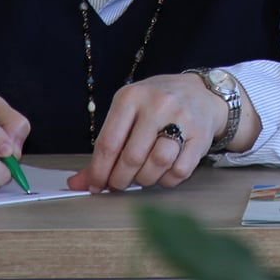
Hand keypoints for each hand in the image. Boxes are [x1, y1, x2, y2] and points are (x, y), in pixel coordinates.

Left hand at [70, 72, 223, 192]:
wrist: (202, 94)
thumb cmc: (157, 107)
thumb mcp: (128, 115)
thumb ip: (105, 148)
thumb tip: (77, 183)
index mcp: (131, 97)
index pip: (108, 143)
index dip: (98, 171)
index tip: (96, 185)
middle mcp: (157, 104)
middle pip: (132, 157)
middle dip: (120, 179)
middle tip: (118, 184)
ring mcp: (182, 118)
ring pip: (157, 163)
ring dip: (145, 180)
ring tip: (142, 176)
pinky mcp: (200, 136)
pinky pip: (179, 170)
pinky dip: (166, 180)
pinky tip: (162, 173)